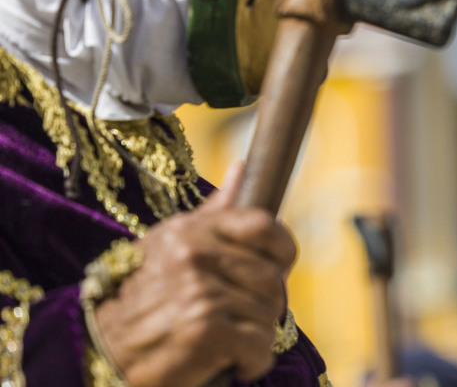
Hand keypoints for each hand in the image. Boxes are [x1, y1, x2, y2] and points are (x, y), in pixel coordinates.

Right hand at [93, 163, 296, 386]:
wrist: (100, 352)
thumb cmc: (142, 299)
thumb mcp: (169, 245)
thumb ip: (212, 213)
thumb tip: (241, 168)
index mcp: (191, 231)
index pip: (264, 225)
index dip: (281, 251)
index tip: (275, 269)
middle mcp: (195, 255)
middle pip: (273, 277)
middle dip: (265, 304)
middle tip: (239, 317)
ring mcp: (199, 292)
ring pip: (269, 313)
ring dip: (256, 334)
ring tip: (227, 338)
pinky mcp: (204, 330)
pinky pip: (260, 345)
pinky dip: (253, 361)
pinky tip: (234, 363)